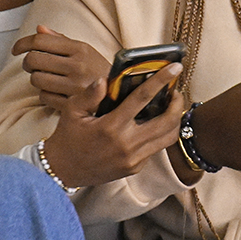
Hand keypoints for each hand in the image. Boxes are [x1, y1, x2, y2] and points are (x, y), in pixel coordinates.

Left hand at [12, 26, 110, 112]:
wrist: (122, 95)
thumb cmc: (99, 71)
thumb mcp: (85, 51)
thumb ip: (61, 39)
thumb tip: (39, 29)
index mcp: (80, 49)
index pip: (40, 41)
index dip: (22, 44)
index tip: (16, 49)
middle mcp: (77, 66)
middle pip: (33, 60)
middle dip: (28, 63)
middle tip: (32, 65)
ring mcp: (75, 87)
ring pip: (36, 80)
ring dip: (36, 79)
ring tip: (45, 78)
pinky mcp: (73, 105)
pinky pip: (44, 97)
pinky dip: (44, 95)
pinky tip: (53, 92)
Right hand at [41, 61, 186, 187]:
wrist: (63, 171)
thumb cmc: (68, 137)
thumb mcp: (72, 111)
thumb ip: (90, 94)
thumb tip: (106, 79)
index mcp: (111, 127)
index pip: (142, 98)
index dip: (161, 81)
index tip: (175, 68)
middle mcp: (127, 144)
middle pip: (167, 121)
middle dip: (177, 103)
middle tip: (175, 91)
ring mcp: (134, 159)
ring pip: (168, 137)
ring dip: (174, 120)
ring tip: (170, 107)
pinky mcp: (136, 167)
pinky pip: (156, 148)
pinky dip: (160, 134)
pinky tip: (155, 123)